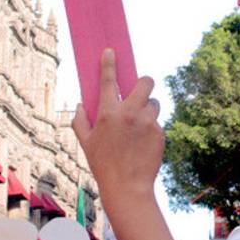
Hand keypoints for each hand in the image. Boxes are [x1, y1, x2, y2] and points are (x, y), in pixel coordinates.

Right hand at [72, 50, 162, 203]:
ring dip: (148, 108)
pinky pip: (157, 122)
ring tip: (139, 125)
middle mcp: (129, 114)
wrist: (128, 188)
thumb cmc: (103, 165)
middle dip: (144, 83)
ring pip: (154, 103)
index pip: (108, 81)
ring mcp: (147, 123)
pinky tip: (143, 144)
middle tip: (139, 92)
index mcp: (108, 114)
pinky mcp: (160, 133)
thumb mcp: (85, 143)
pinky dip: (151, 128)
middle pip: (145, 82)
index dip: (109, 63)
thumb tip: (80, 105)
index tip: (111, 51)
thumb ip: (79, 121)